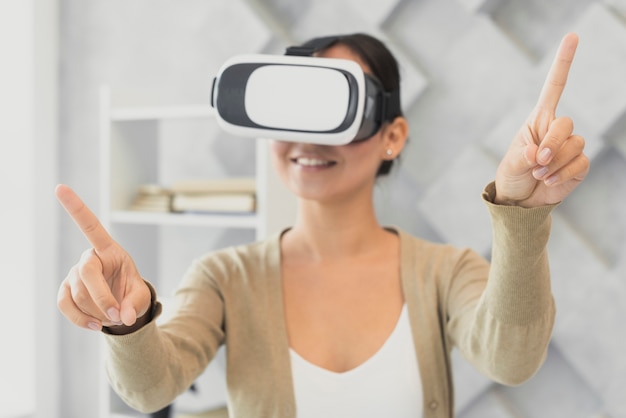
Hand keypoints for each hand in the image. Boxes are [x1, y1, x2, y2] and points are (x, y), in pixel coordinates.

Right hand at [56, 184, 150, 330]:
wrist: (122, 308)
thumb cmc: (132, 294)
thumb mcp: (141, 297)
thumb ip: (136, 305)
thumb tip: (126, 317)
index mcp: (109, 249)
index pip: (90, 225)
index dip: (76, 207)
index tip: (60, 187)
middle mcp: (89, 258)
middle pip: (87, 274)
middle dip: (103, 298)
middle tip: (119, 316)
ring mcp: (74, 274)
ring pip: (79, 294)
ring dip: (98, 312)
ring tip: (114, 318)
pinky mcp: (66, 291)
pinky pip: (66, 305)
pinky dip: (81, 319)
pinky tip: (96, 326)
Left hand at [495, 33, 589, 207]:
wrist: (520, 201)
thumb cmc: (512, 176)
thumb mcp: (510, 165)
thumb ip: (521, 157)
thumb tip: (536, 152)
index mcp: (538, 121)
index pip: (554, 87)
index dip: (563, 63)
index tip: (572, 37)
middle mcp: (556, 130)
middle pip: (566, 124)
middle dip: (551, 144)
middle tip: (536, 161)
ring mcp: (569, 147)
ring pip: (574, 145)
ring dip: (553, 164)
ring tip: (538, 174)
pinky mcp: (578, 165)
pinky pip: (579, 163)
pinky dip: (562, 174)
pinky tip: (548, 181)